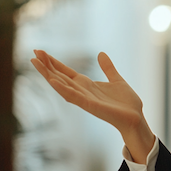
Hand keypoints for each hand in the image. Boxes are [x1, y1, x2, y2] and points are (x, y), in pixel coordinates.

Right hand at [31, 50, 155, 162]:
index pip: (65, 72)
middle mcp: (82, 92)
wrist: (136, 119)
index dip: (53, 62)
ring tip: (36, 62)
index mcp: (87, 85)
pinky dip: (62, 88)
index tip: (41, 52)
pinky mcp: (90, 105)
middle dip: (46, 66)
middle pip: (59, 77)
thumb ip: (108, 68)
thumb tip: (101, 54)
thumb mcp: (117, 80)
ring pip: (62, 85)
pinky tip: (53, 80)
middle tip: (34, 52)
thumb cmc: (127, 103)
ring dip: (48, 74)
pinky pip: (73, 96)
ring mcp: (84, 99)